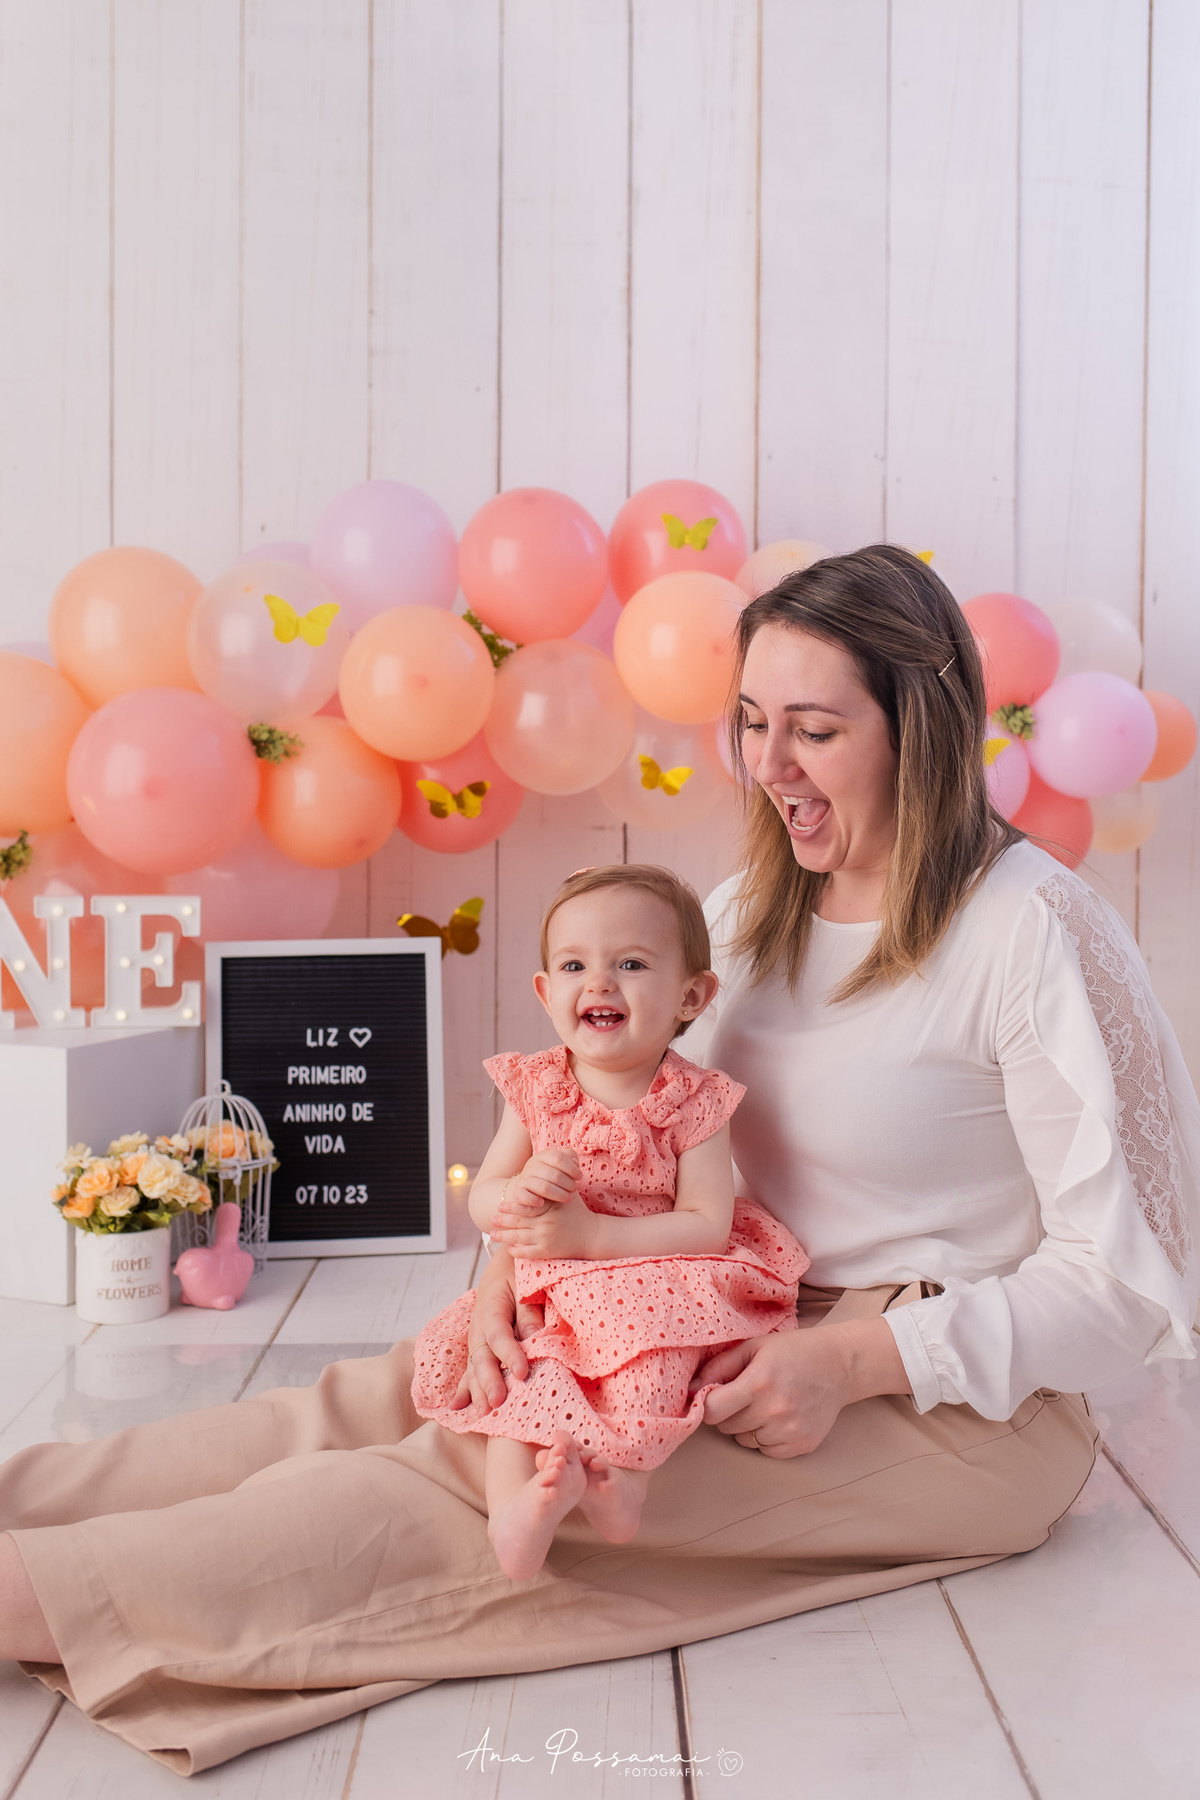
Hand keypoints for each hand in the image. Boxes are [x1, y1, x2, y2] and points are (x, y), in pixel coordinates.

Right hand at [448, 1247, 544, 1413]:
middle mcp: (479, 1327)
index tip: (522, 1374)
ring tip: (482, 1412)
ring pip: (474, 1367)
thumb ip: (528, 1315)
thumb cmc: (518, 1274)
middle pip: (482, 1356)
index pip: (499, 1336)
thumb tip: (533, 1341)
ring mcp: (476, 1339)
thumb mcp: (526, 1287)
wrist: (504, 1264)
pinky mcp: (478, 1347)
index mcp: (491, 1308)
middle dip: (489, 1381)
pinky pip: (470, 1369)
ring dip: (477, 1390)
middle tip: (497, 1402)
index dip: (510, 1355)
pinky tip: (458, 1406)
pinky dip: (465, 1388)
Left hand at [489, 1189, 596, 1259]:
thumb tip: (544, 1169)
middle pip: (517, 1222)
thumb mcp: (567, 1196)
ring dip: (503, 1237)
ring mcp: (545, 1238)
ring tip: (493, 1235)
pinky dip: (515, 1251)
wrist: (592, 1235)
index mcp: (548, 1209)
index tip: (499, 1205)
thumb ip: (554, 1186)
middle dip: (502, 1221)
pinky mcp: (547, 1251)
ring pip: (518, 1238)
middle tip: (492, 1220)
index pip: (525, 1206)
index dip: (511, 1206)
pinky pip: (526, 1253)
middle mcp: (545, 1223)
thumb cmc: (578, 1212)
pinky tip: (508, 1248)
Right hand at [501, 1148, 579, 1215]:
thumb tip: (575, 1162)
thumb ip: (569, 1158)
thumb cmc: (550, 1176)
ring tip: (568, 1198)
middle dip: (569, 1184)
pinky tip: (543, 1204)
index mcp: (542, 1156)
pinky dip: (535, 1201)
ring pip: (544, 1187)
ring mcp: (524, 1179)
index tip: (579, 1177)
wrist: (528, 1188)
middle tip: (574, 1190)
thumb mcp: (559, 1164)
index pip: (558, 1157)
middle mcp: (532, 1165)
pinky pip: (525, 1196)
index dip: (572, 1168)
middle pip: (554, 1175)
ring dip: (560, 1195)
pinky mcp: (518, 1192)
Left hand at [687, 1318, 910, 1457]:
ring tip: (766, 1403)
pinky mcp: (803, 1445)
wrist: (840, 1366)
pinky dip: (765, 1438)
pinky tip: (779, 1417)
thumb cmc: (792, 1351)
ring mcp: (791, 1430)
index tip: (713, 1396)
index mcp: (760, 1382)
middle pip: (727, 1427)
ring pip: (744, 1441)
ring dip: (747, 1426)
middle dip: (728, 1412)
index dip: (708, 1404)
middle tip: (746, 1394)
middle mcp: (775, 1410)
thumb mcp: (754, 1347)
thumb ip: (719, 1366)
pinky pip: (766, 1451)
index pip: (713, 1411)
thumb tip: (689, 1389)